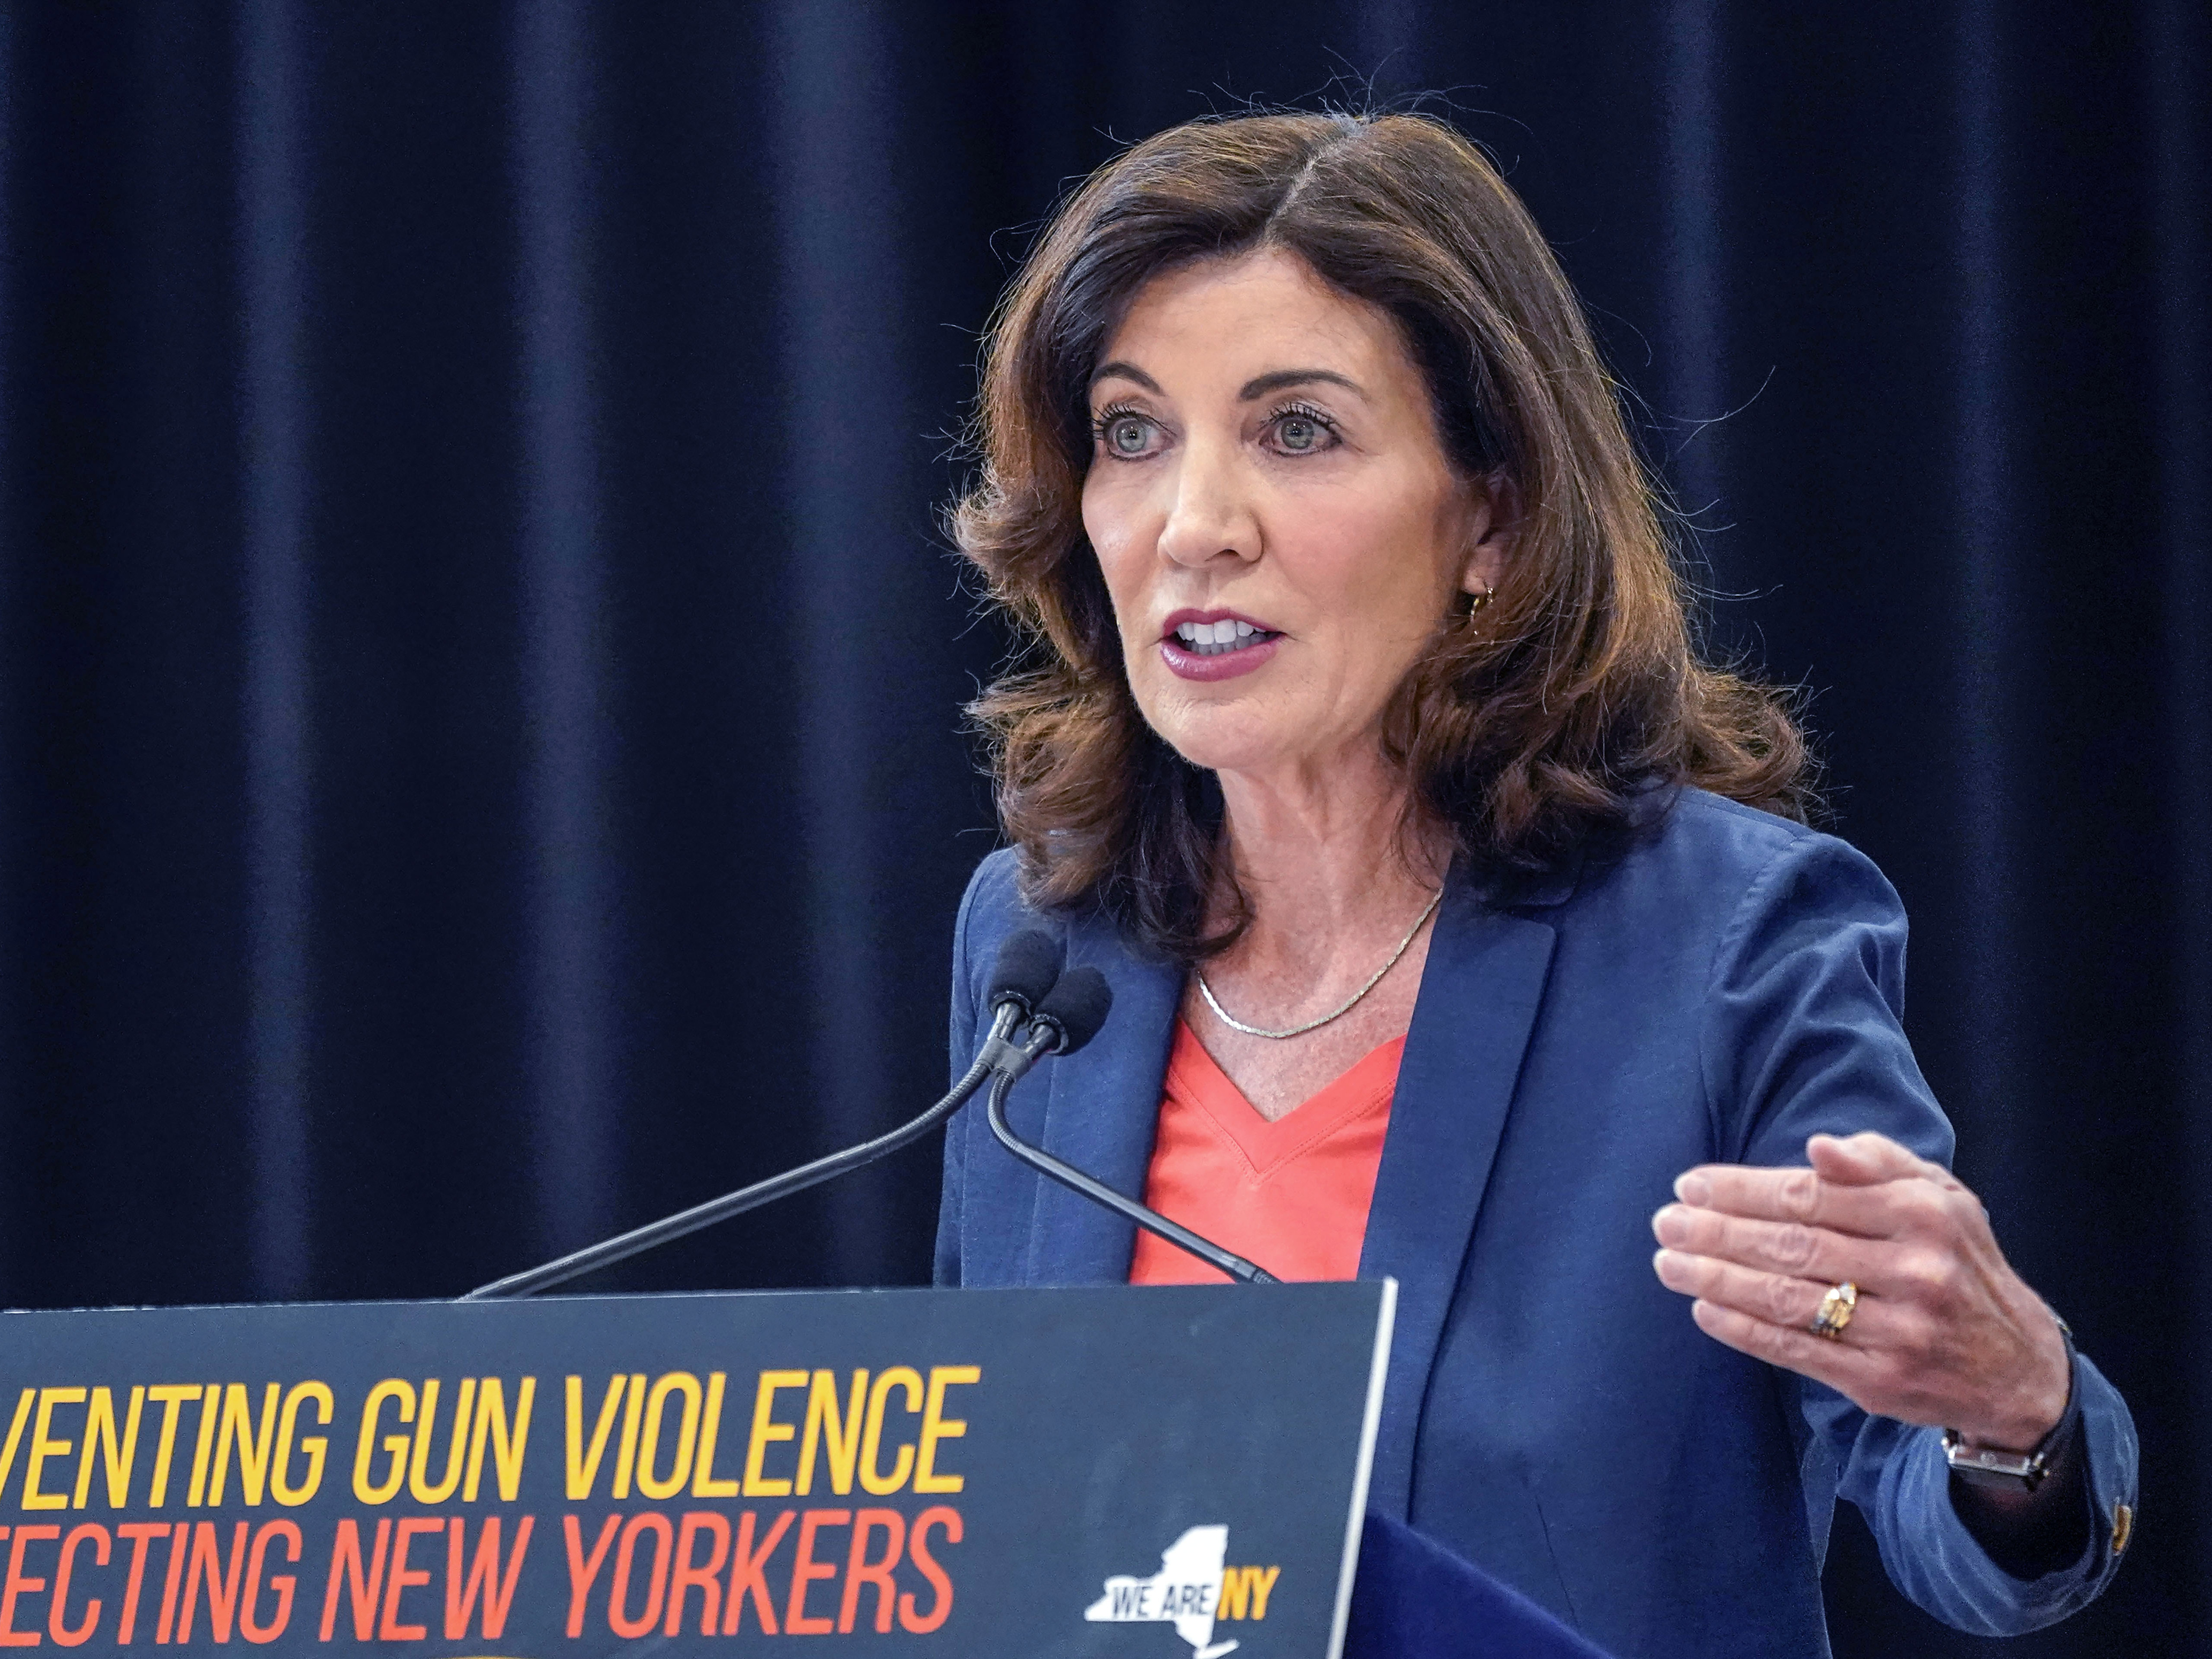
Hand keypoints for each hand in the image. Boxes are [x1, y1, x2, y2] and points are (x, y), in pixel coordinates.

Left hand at [1650, 1131, 2070, 1450]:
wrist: (2018, 1368)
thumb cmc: (1959, 1262)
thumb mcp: (1941, 1196)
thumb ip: (1878, 1162)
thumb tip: (1819, 1146)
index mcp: (1923, 1214)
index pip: (1810, 1195)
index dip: (1741, 1190)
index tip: (1690, 1184)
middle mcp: (1915, 1270)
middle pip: (1792, 1245)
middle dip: (1717, 1232)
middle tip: (1664, 1221)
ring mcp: (1898, 1330)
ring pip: (1788, 1299)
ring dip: (1717, 1279)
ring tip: (1669, 1263)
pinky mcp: (1881, 1381)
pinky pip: (1797, 1350)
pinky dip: (1744, 1330)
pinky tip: (1704, 1308)